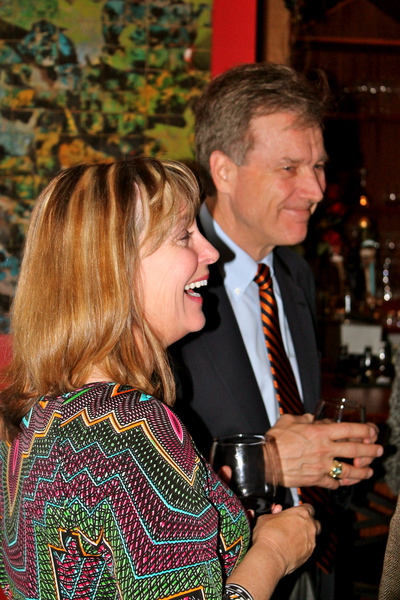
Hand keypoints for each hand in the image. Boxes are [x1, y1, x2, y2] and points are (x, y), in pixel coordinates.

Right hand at [252, 504, 319, 575]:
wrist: (271, 556)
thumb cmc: (268, 535)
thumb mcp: (266, 517)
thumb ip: (275, 512)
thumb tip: (277, 511)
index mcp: (301, 513)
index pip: (309, 507)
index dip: (302, 510)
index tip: (295, 513)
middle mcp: (310, 526)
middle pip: (315, 522)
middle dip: (308, 523)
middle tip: (295, 525)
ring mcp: (311, 541)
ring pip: (313, 536)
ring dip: (306, 536)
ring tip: (292, 538)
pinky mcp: (309, 554)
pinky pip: (309, 548)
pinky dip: (303, 547)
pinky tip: (291, 548)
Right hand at [268, 414, 382, 488]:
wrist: (265, 462)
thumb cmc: (275, 439)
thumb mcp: (289, 420)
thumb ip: (303, 418)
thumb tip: (311, 418)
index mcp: (320, 432)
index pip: (350, 429)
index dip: (365, 430)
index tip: (372, 431)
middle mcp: (325, 449)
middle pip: (356, 450)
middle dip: (372, 450)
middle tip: (379, 450)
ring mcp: (322, 466)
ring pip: (350, 470)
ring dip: (363, 471)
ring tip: (369, 471)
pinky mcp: (317, 480)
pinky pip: (335, 483)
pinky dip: (341, 482)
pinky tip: (345, 481)